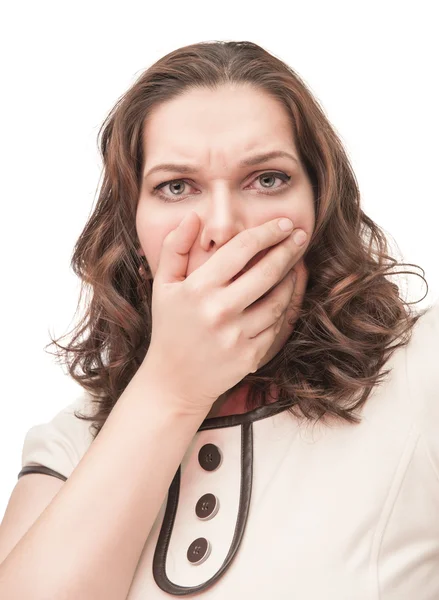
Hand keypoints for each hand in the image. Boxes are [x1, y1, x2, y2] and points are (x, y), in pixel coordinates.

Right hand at [142, 211, 306, 414]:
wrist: (174, 381)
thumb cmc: (170, 327)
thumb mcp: (163, 286)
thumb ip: (174, 248)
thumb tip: (194, 217)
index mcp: (198, 289)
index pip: (241, 249)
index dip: (267, 232)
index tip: (284, 223)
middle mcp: (219, 311)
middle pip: (267, 271)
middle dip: (288, 249)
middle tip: (301, 236)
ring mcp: (237, 335)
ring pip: (278, 300)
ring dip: (291, 279)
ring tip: (295, 265)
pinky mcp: (250, 356)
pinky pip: (276, 326)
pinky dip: (283, 308)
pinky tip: (284, 296)